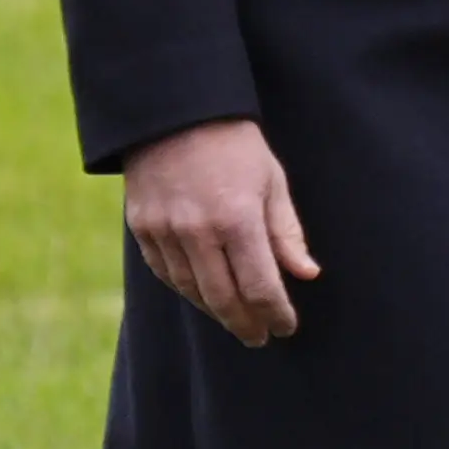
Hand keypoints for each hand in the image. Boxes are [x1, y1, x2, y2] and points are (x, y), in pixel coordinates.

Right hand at [123, 118, 319, 345]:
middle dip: (246, 324)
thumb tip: (307, 274)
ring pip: (191, 291)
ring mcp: (165, 231)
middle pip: (224, 299)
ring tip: (236, 319)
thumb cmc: (234, 144)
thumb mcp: (271, 180)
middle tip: (260, 338)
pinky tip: (203, 295)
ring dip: (216, 312)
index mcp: (237, 218)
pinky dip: (186, 290)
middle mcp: (198, 231)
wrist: (175, 111)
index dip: (276, 314)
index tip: (286, 327)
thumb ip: (286, 232)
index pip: (260, 287)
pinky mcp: (142, 228)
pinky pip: (165, 273)